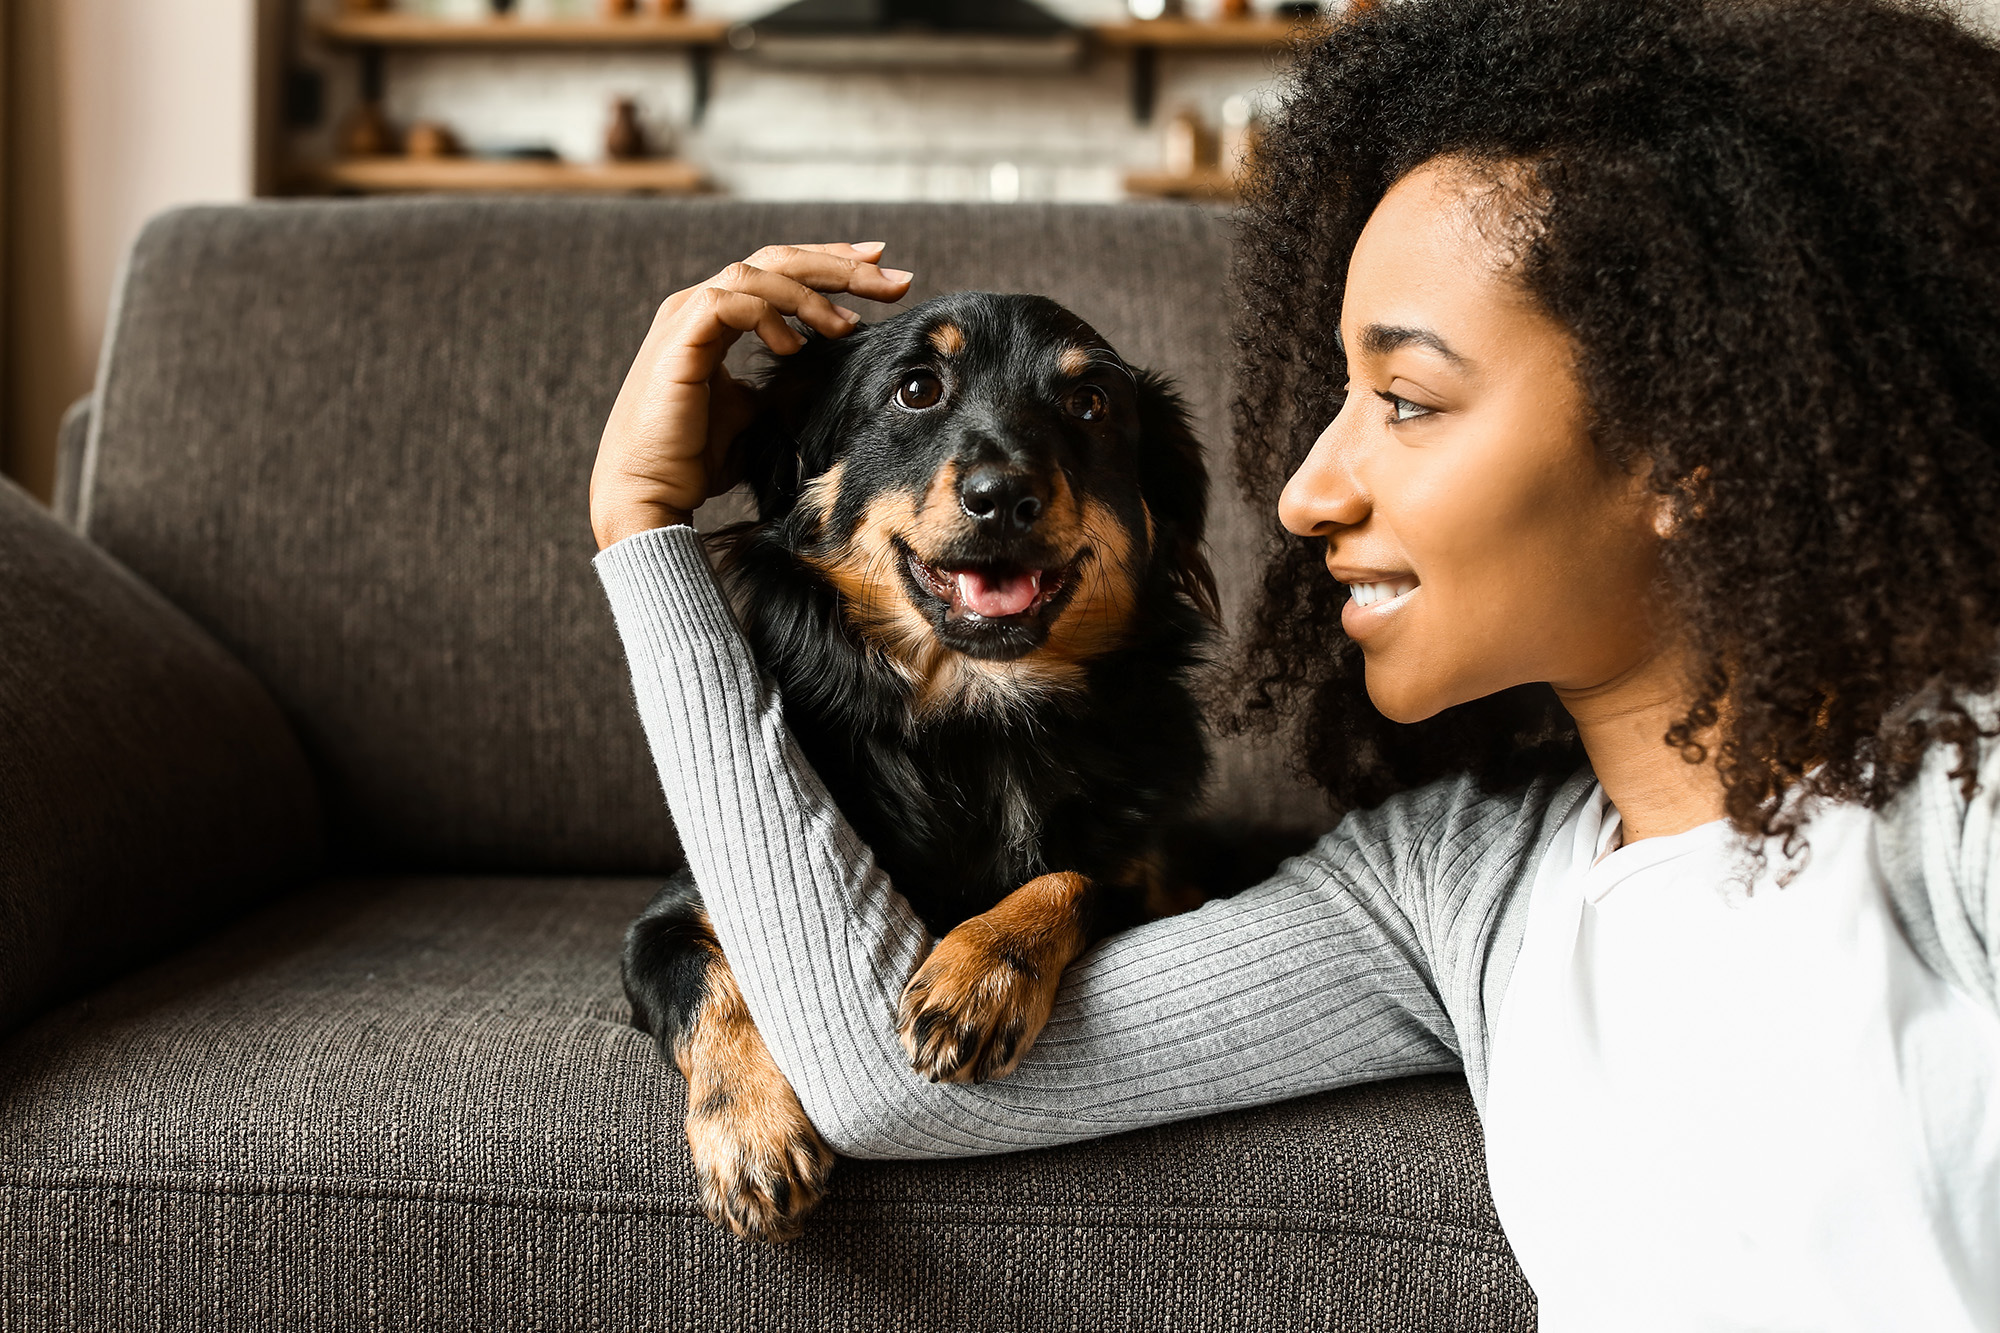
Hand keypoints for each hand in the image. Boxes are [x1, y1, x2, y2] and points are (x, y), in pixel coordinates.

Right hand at [590, 241, 914, 549]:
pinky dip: (770, 315)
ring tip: (847, 326)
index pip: (779, 273)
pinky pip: (731, 300)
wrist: (649, 492)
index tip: (882, 272)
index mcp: (715, 318)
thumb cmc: (696, 459)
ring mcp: (685, 317)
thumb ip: (784, 382)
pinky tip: (795, 345)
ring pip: (757, 272)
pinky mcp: (679, 338)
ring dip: (811, 294)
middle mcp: (697, 306)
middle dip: (840, 265)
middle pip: (777, 260)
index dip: (831, 266)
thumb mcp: (756, 412)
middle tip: (894, 277)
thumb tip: (832, 371)